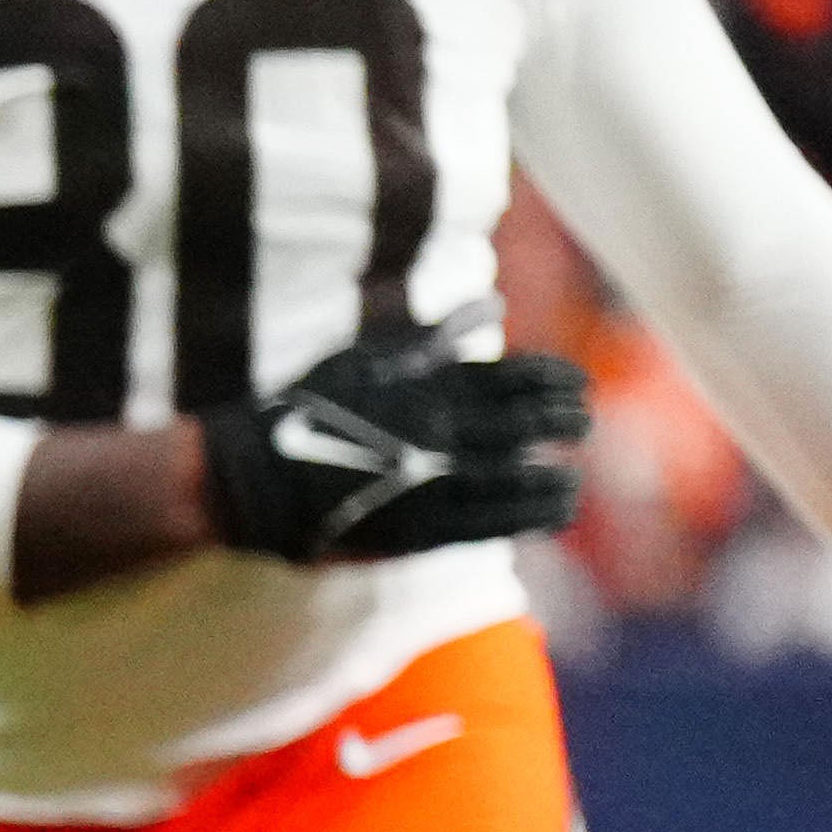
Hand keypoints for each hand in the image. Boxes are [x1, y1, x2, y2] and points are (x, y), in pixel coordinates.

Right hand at [195, 315, 592, 564]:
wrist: (250, 476)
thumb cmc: (308, 409)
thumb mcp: (366, 356)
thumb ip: (434, 336)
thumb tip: (491, 304)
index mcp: (428, 384)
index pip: (520, 376)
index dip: (559, 380)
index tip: (578, 386)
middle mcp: (439, 430)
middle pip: (531, 424)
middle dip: (567, 423)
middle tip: (582, 425)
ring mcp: (433, 481)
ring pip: (523, 477)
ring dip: (558, 477)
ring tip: (571, 480)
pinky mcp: (423, 528)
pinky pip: (498, 522)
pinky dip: (535, 514)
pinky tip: (555, 510)